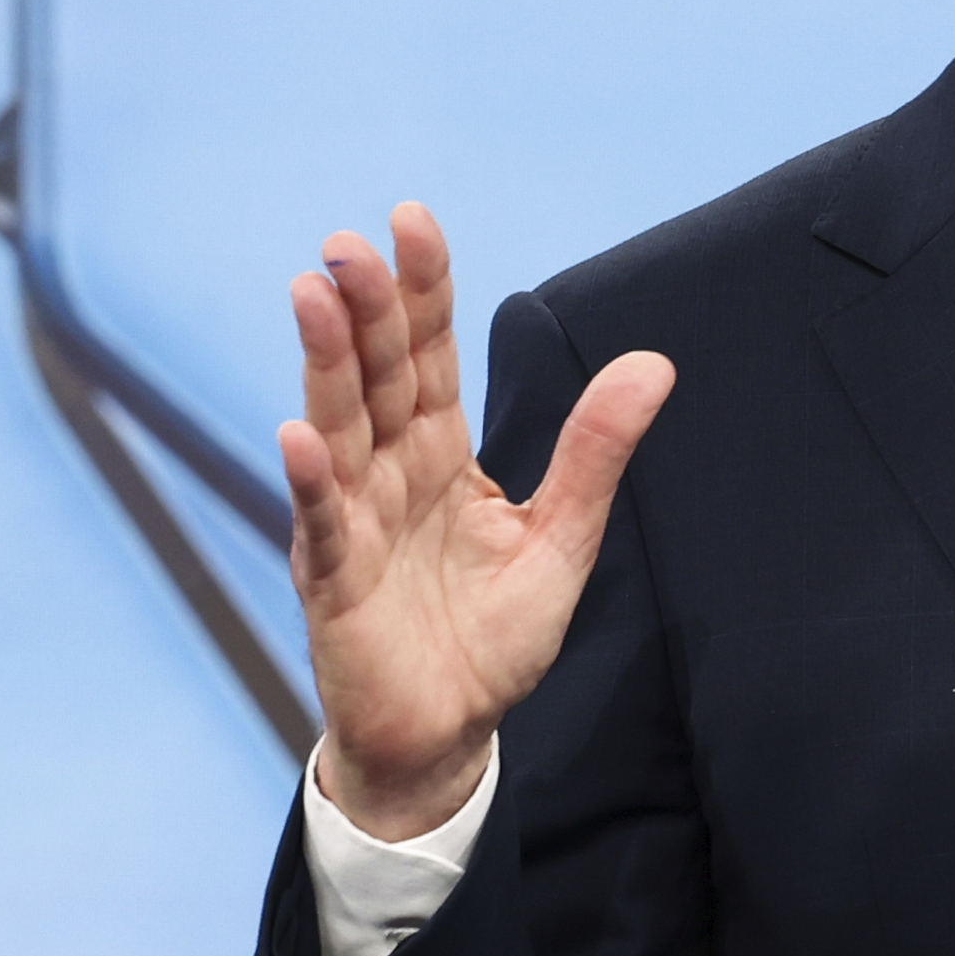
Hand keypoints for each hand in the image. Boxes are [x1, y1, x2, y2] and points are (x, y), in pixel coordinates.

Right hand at [279, 202, 675, 839]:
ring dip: (323, 363)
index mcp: (443, 452)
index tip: (413, 220)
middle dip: (364, 308)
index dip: (422, 290)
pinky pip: (321, 523)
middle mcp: (391, 472)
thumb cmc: (493, 638)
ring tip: (311, 294)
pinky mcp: (333, 581)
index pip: (431, 355)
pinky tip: (299, 435)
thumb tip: (655, 364)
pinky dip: (310, 482)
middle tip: (349, 243)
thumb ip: (594, 453)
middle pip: (377, 374)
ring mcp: (354, 521)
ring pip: (339, 427)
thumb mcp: (561, 538)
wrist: (450, 736)